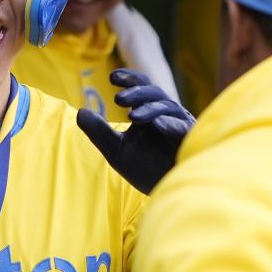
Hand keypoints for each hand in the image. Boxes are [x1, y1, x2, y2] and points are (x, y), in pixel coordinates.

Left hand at [77, 69, 194, 193]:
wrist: (165, 193)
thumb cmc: (144, 169)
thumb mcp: (116, 150)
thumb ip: (99, 132)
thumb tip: (80, 112)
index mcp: (149, 112)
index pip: (140, 87)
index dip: (129, 79)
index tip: (112, 78)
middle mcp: (166, 114)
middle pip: (154, 93)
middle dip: (136, 93)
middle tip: (117, 99)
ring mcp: (180, 126)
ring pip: (168, 107)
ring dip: (149, 109)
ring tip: (132, 116)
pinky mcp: (191, 140)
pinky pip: (183, 127)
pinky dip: (170, 124)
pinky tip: (157, 124)